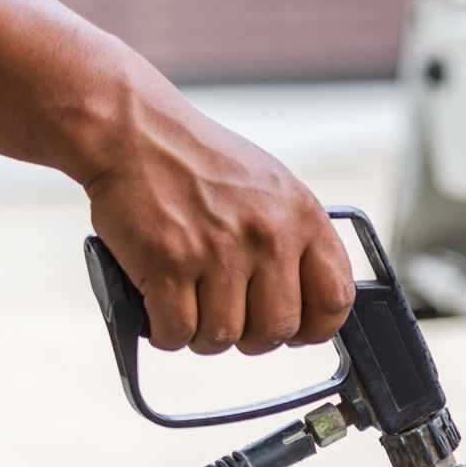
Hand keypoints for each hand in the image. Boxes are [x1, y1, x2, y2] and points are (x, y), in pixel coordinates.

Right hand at [84, 110, 353, 355]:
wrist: (131, 129)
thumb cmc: (198, 162)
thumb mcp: (271, 188)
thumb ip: (294, 241)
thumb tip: (304, 304)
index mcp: (302, 216)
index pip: (334, 299)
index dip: (314, 328)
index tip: (295, 332)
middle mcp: (268, 235)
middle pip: (277, 330)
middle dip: (251, 337)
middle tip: (228, 317)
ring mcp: (219, 250)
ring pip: (224, 337)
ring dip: (203, 336)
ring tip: (189, 308)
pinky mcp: (170, 263)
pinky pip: (177, 332)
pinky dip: (166, 333)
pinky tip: (160, 311)